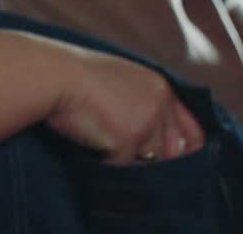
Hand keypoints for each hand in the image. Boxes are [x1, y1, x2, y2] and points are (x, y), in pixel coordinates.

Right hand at [46, 44, 204, 164]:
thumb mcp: (118, 79)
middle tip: (128, 154)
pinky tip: (89, 143)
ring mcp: (146, 122)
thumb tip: (149, 141)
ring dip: (128, 160)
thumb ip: (141, 102)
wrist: (50, 75)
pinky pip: (122, 167)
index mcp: (159, 85)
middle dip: (156, 160)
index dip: (187, 149)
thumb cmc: (73, 75)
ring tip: (101, 140)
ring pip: (149, 162)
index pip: (191, 128)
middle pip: (173, 150)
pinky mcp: (128, 141)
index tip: (177, 161)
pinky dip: (106, 162)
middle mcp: (159, 103)